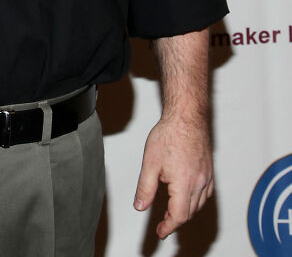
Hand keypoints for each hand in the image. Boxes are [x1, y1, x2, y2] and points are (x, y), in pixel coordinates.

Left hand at [133, 114, 213, 238]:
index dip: (169, 226)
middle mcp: (199, 183)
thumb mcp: (150, 163)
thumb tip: (140, 206)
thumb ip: (145, 187)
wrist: (186, 116)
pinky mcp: (209, 169)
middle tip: (163, 222)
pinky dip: (197, 200)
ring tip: (172, 210)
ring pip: (199, 204)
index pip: (179, 215)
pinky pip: (206, 192)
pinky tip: (188, 195)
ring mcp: (206, 176)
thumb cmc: (169, 134)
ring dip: (186, 211)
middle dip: (176, 220)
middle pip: (189, 212)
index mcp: (184, 184)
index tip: (161, 231)